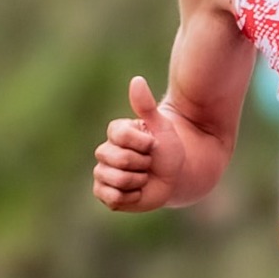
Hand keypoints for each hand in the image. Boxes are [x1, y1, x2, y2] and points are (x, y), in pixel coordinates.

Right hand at [93, 76, 186, 211]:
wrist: (174, 176)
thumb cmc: (168, 149)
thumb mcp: (161, 127)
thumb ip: (146, 106)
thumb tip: (136, 80)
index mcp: (116, 133)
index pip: (121, 136)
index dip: (142, 144)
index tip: (153, 145)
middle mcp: (106, 151)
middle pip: (118, 159)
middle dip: (142, 164)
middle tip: (149, 164)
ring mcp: (104, 172)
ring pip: (115, 179)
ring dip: (138, 181)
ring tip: (144, 178)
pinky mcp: (105, 192)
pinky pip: (111, 197)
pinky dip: (129, 197)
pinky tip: (137, 192)